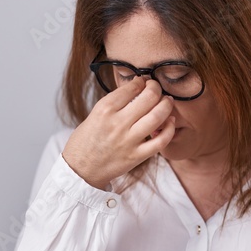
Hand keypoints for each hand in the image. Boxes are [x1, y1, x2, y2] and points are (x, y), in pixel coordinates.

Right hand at [61, 76, 175, 189]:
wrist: (81, 169)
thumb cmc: (86, 140)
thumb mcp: (94, 114)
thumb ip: (115, 103)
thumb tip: (137, 88)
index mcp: (104, 110)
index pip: (131, 88)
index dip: (142, 81)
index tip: (144, 81)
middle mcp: (117, 123)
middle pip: (148, 98)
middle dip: (156, 88)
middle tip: (156, 88)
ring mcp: (128, 140)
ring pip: (157, 116)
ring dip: (167, 105)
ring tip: (167, 101)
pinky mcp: (136, 156)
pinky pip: (160, 141)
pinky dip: (169, 129)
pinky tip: (170, 122)